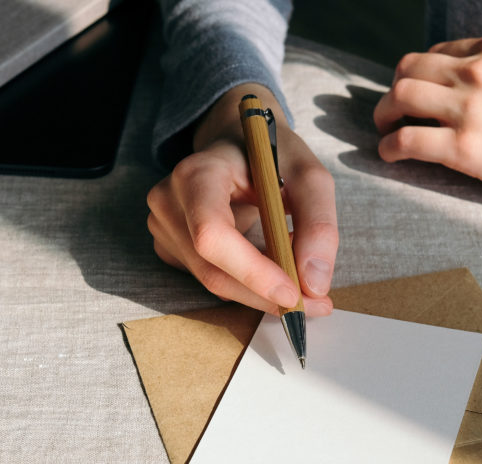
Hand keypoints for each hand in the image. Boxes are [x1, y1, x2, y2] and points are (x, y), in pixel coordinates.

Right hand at [147, 84, 336, 315]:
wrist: (237, 142)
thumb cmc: (272, 154)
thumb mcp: (309, 175)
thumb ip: (318, 224)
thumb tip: (314, 284)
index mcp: (197, 173)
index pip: (213, 235)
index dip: (252, 272)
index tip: (294, 293)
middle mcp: (169, 200)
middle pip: (213, 270)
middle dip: (266, 294)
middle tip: (315, 303)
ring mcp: (163, 226)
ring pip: (214, 282)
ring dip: (260, 290)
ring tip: (298, 271)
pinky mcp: (170, 246)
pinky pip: (210, 278)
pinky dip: (246, 283)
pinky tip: (269, 262)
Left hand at [374, 35, 481, 240]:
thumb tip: (459, 93)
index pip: (436, 53)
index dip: (418, 75)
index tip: (416, 95)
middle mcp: (480, 71)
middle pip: (408, 70)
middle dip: (393, 92)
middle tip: (390, 114)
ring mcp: (471, 109)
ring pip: (399, 98)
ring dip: (383, 116)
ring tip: (385, 132)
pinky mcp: (465, 149)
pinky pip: (405, 141)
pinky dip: (388, 148)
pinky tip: (390, 157)